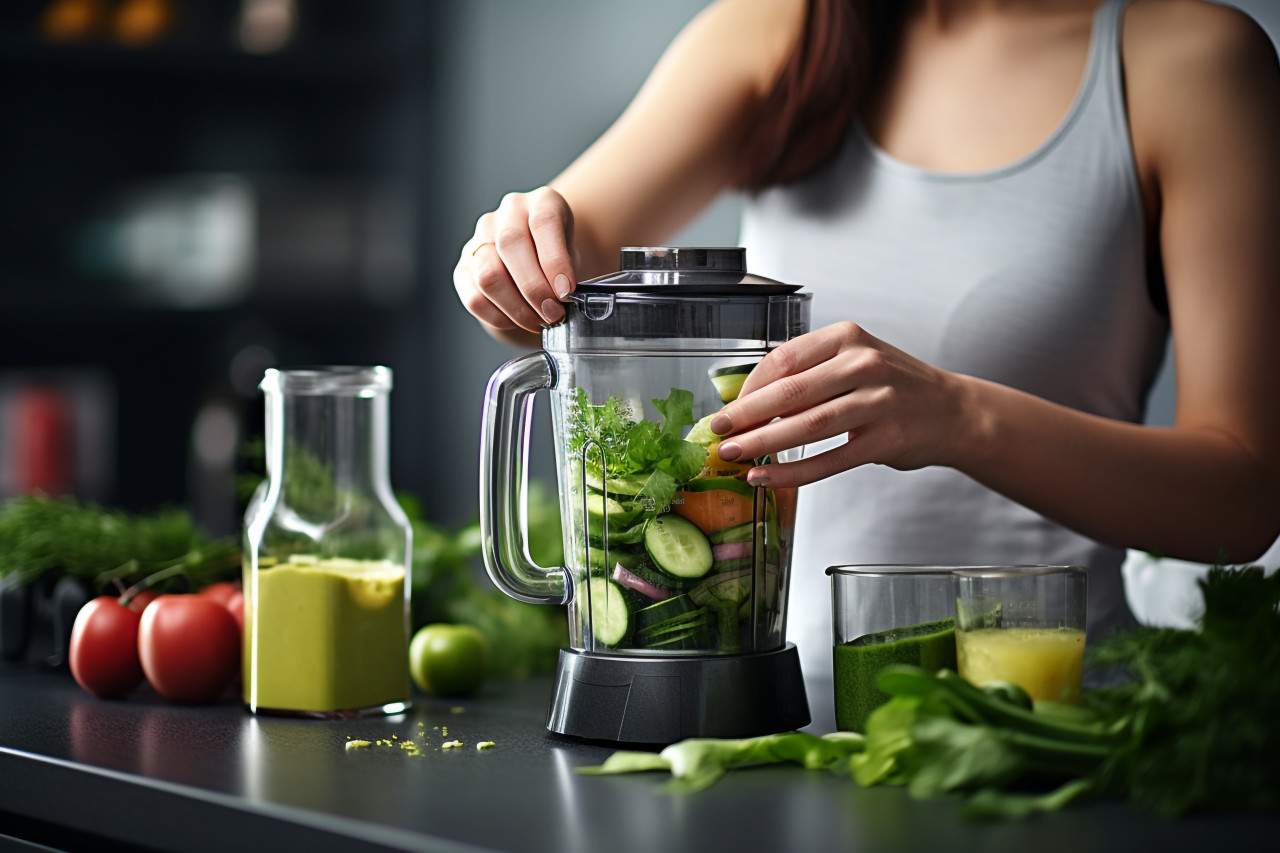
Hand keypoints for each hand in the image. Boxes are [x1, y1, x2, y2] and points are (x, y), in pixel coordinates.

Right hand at [453, 187, 577, 333]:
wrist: (540, 262)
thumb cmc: (559, 259)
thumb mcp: (575, 256)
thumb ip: (569, 271)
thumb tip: (563, 297)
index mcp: (542, 202)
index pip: (544, 222)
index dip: (555, 260)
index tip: (566, 291)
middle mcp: (508, 214)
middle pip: (511, 245)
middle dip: (535, 289)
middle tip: (553, 314)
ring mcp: (480, 239)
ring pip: (488, 275)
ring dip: (516, 307)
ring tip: (538, 321)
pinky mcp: (464, 268)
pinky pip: (474, 298)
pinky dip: (499, 317)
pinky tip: (517, 321)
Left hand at [708, 322, 971, 488]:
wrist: (953, 411)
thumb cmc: (893, 386)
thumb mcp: (855, 361)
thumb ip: (810, 374)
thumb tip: (748, 403)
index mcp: (847, 338)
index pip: (784, 359)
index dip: (749, 387)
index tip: (728, 407)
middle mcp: (864, 364)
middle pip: (790, 392)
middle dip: (746, 415)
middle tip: (717, 431)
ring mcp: (878, 402)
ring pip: (807, 425)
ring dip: (763, 443)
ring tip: (733, 454)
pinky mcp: (885, 440)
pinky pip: (829, 460)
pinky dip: (793, 472)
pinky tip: (767, 477)